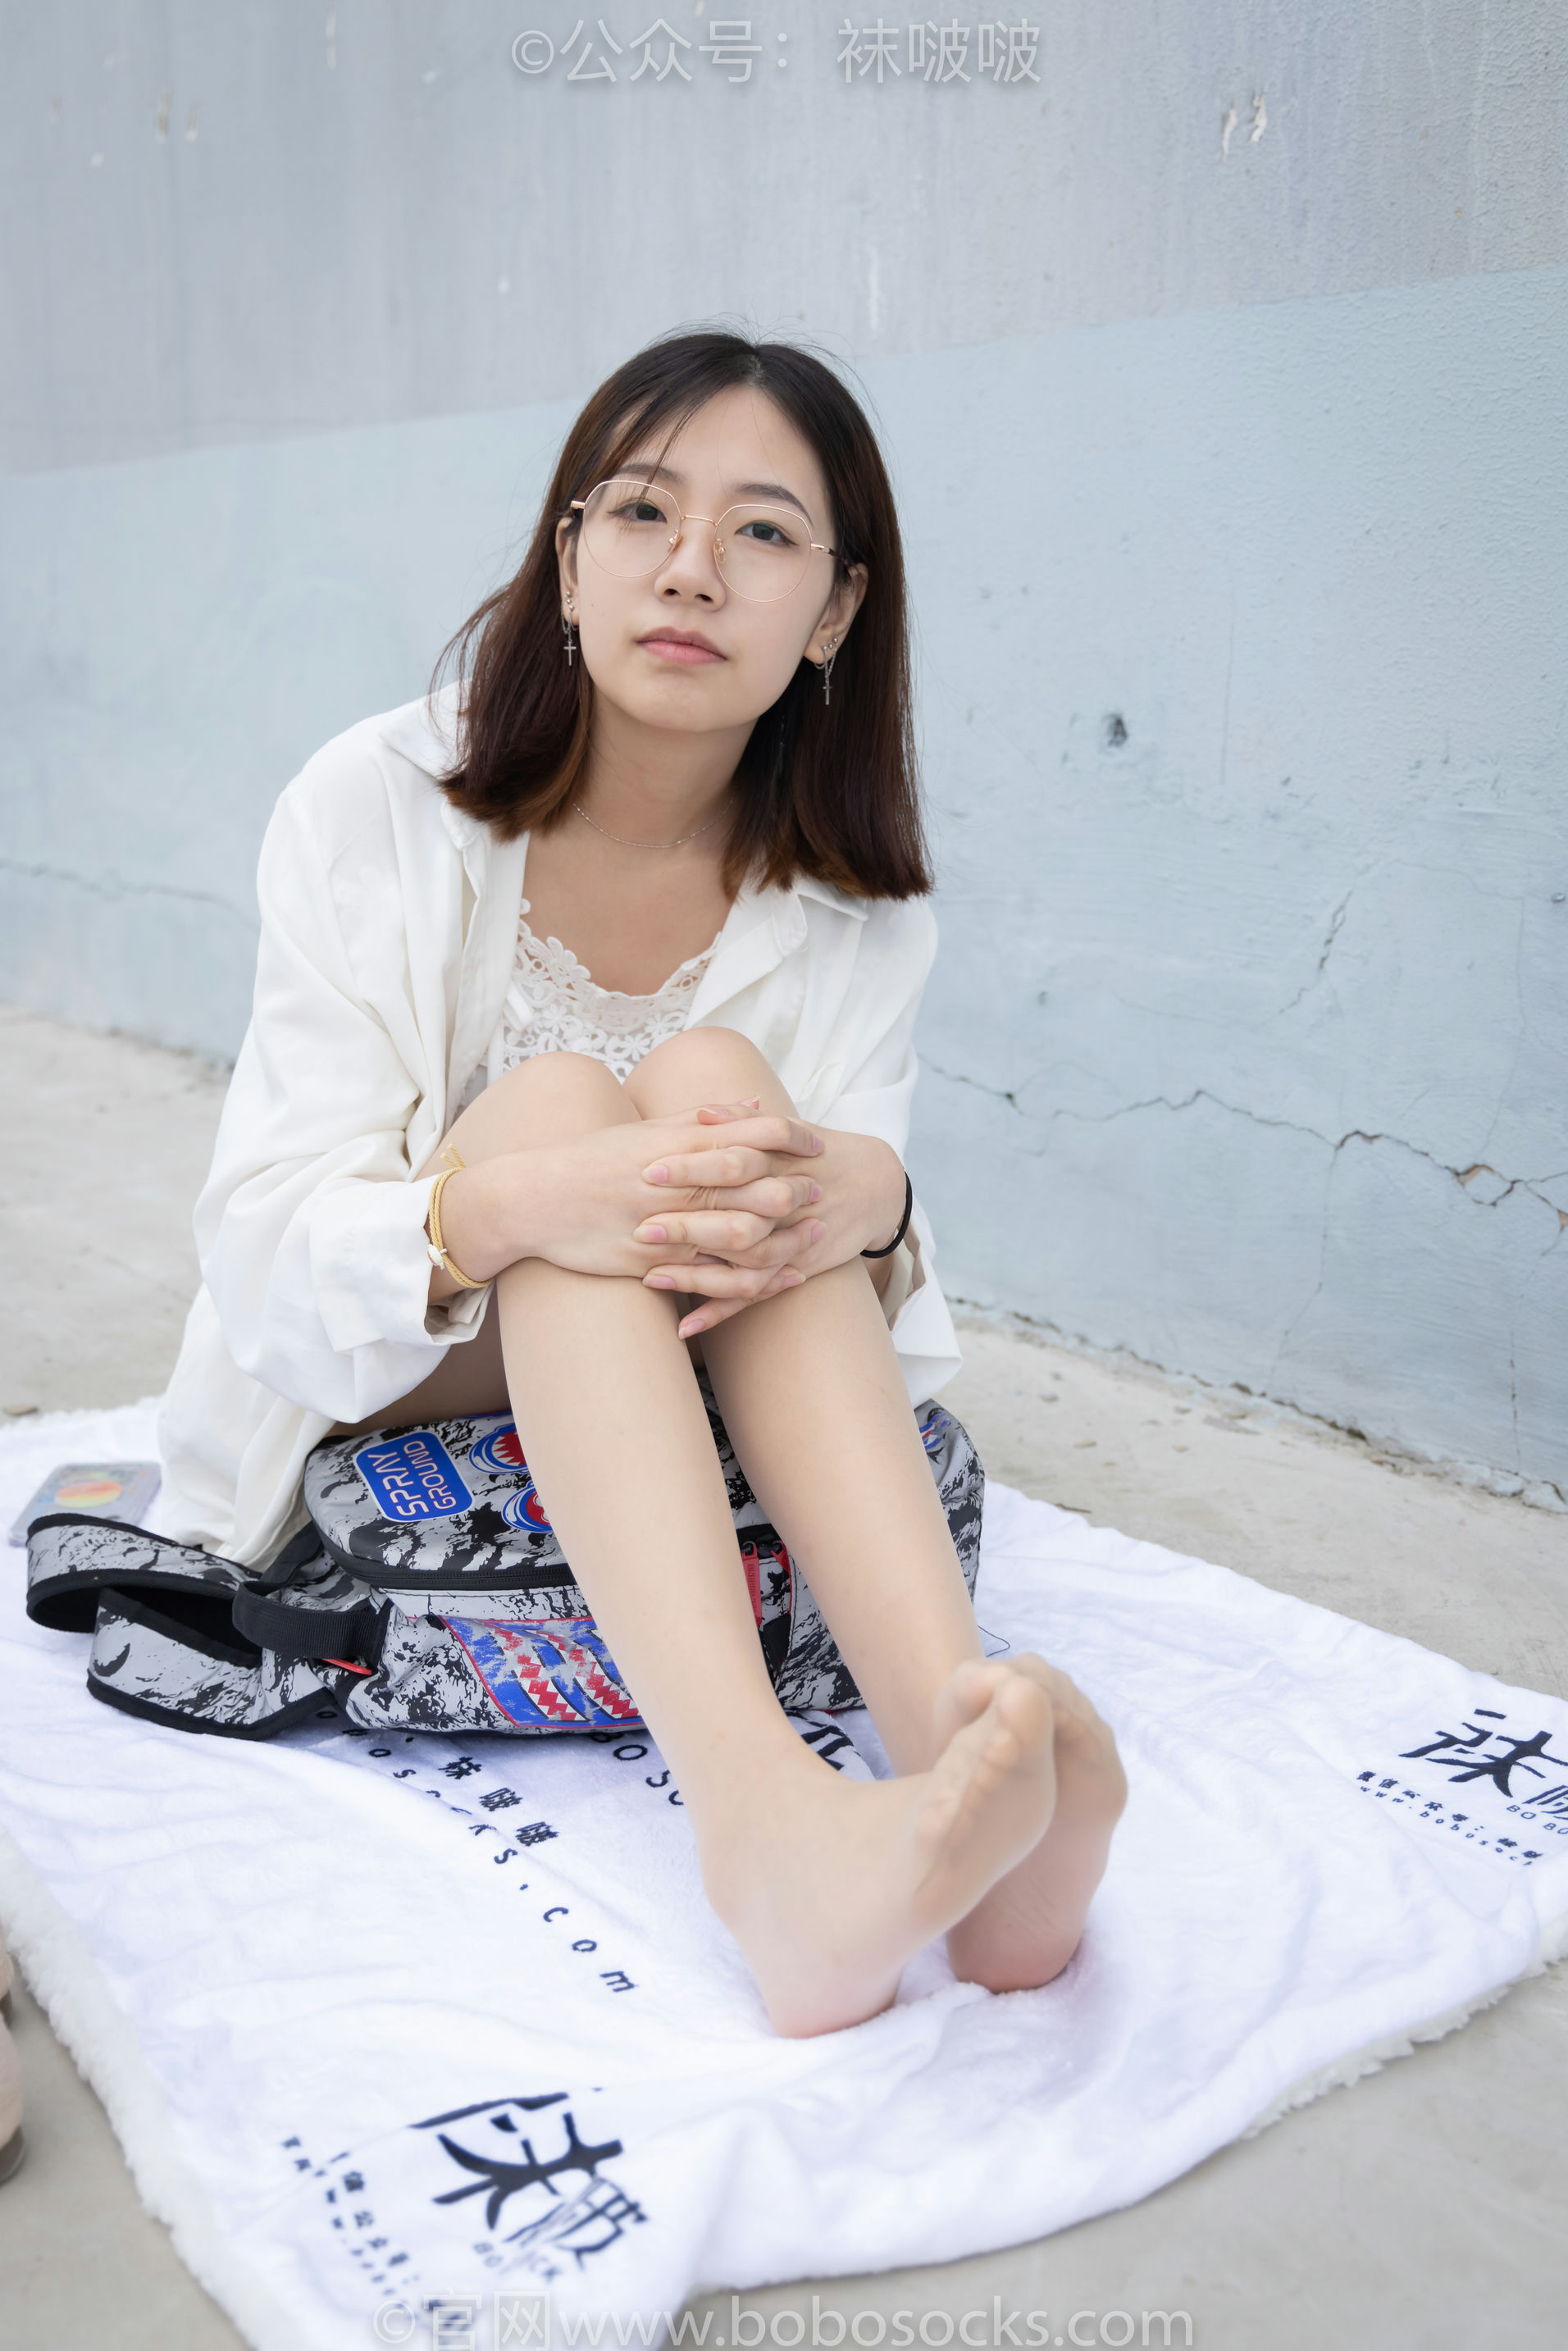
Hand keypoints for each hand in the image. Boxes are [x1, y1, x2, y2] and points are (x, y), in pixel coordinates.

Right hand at [433, 1101, 825, 1293]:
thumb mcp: (644, 1130)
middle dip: (795, 1189)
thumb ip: (700, 1119)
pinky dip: (751, 1281)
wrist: (531, 1200)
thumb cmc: (589, 1160)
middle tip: (825, 1191)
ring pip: (742, 1235)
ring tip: (814, 1235)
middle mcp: (676, 1183)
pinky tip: (779, 1281)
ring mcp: (666, 1226)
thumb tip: (750, 1106)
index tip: (816, 1142)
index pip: (748, 1135)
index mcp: (675, 1145)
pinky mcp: (653, 1264)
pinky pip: (713, 1278)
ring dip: (783, 1236)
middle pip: (754, 1186)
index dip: (789, 1138)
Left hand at [632, 1102, 907, 1336]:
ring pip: (743, 1265)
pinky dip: (721, 1312)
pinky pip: (756, 1295)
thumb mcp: (787, 1131)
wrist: (876, 1185)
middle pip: (736, 1216)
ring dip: (697, 1275)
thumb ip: (741, 1123)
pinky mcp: (797, 1269)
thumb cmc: (818, 1153)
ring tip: (651, 1278)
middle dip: (689, 1225)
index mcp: (779, 1162)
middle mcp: (787, 1203)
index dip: (692, 1165)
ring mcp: (792, 1241)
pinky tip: (686, 1326)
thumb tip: (700, 1114)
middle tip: (642, 1229)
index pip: (733, 1160)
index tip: (649, 1169)